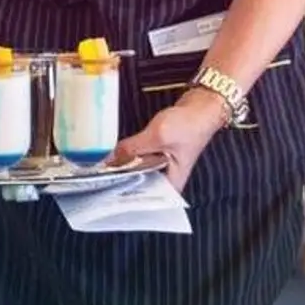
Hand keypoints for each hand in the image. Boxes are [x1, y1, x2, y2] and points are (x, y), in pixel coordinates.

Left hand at [111, 89, 226, 192]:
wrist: (202, 106)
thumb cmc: (190, 125)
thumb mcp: (157, 136)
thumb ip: (133, 147)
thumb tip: (112, 157)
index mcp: (172, 182)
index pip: (147, 198)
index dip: (126, 196)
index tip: (108, 191)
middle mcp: (167, 177)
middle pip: (139, 184)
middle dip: (122, 179)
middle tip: (102, 176)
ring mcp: (162, 164)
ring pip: (137, 169)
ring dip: (124, 165)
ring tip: (105, 166)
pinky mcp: (158, 151)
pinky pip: (140, 156)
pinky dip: (130, 154)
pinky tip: (117, 153)